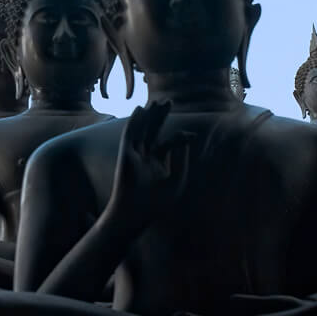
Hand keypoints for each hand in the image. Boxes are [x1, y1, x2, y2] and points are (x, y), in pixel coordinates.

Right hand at [104, 102, 192, 230]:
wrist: (137, 214)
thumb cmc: (156, 203)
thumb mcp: (176, 180)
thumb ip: (182, 160)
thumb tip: (186, 141)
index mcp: (157, 163)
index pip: (167, 143)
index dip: (180, 137)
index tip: (191, 136)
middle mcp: (144, 157)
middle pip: (153, 131)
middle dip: (160, 117)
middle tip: (168, 101)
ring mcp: (134, 155)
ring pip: (142, 130)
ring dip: (148, 116)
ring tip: (156, 101)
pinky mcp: (126, 155)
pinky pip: (130, 135)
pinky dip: (135, 122)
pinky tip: (139, 110)